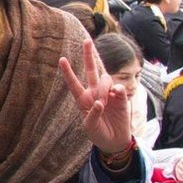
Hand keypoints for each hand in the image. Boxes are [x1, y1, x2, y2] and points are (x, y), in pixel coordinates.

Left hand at [59, 38, 131, 154]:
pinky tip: (115, 95)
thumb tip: (100, 102)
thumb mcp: (90, 127)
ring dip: (104, 88)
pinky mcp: (121, 97)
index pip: (74, 83)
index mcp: (83, 99)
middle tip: (86, 40)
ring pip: (105, 79)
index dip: (68, 72)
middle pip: (91, 70)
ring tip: (104, 103)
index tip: (62, 59)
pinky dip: (116, 90)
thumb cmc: (98, 133)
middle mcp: (95, 93)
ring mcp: (108, 94)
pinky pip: (118, 87)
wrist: (115, 141)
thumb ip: (93, 115)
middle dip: (89, 55)